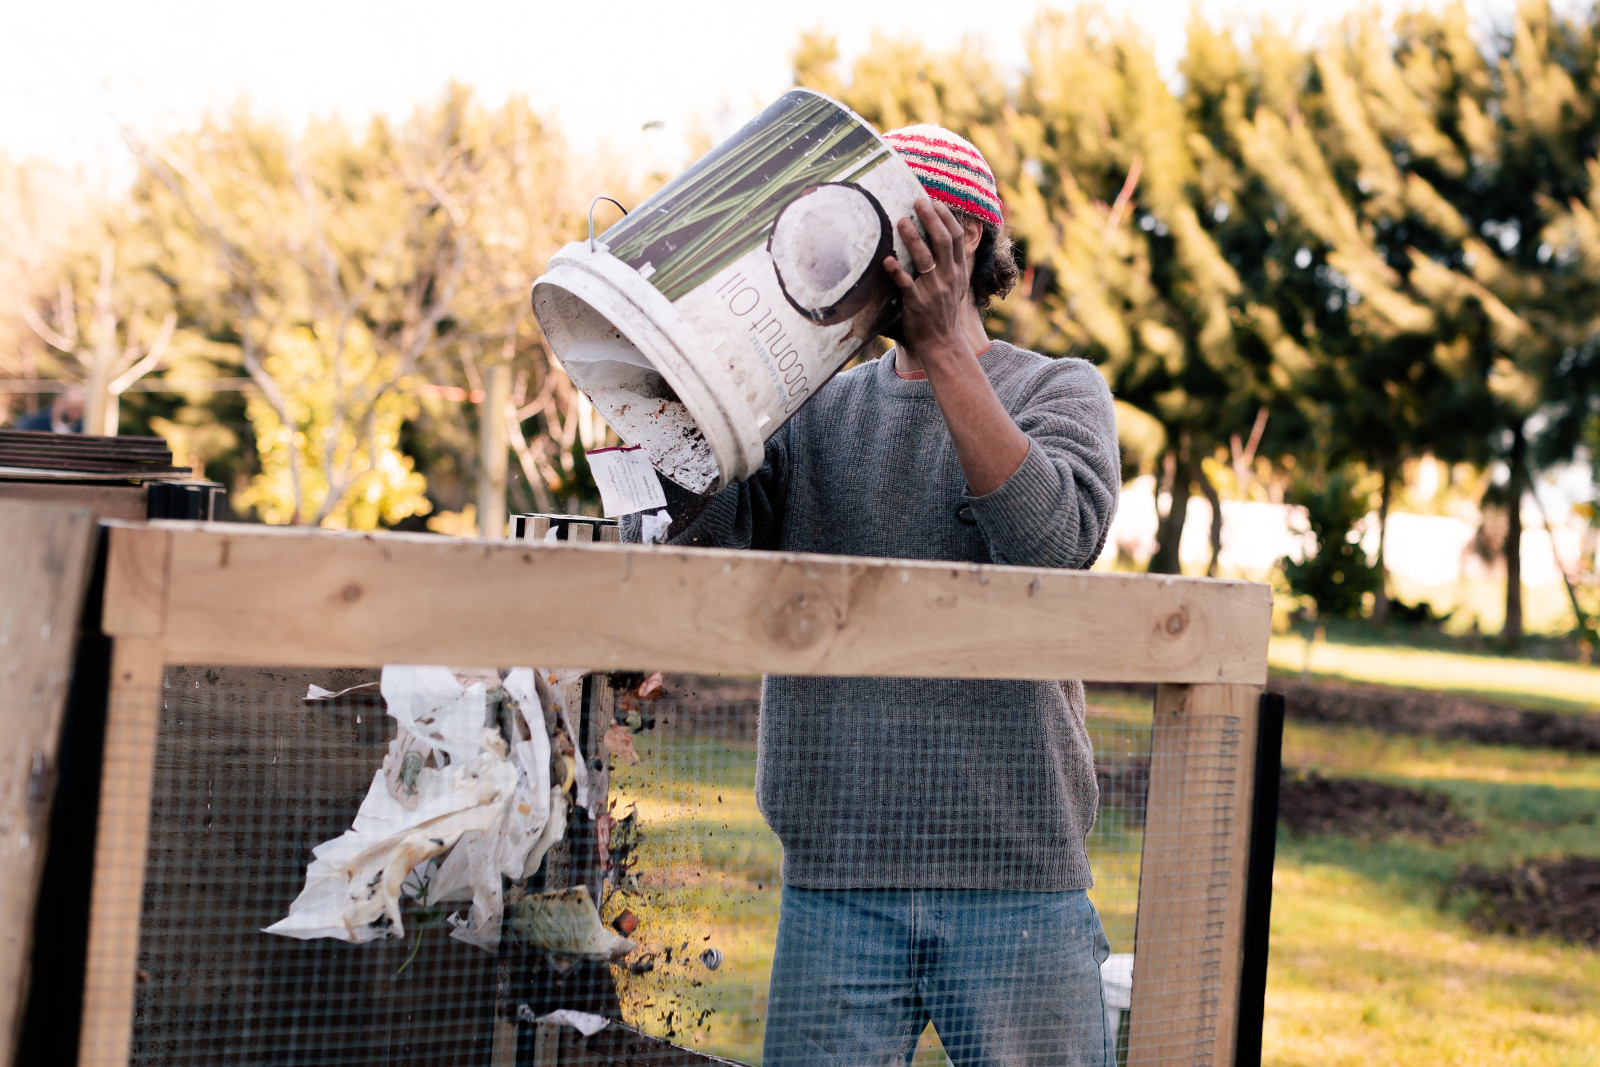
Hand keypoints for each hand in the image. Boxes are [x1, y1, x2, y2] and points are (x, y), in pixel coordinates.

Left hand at [883, 199, 977, 368]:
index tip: (934, 202)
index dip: (946, 217)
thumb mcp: (958, 284)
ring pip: (925, 258)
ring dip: (913, 238)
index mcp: (958, 270)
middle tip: (918, 201)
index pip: (956, 237)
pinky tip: (886, 260)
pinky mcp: (917, 302)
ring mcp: (933, 289)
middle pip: (942, 241)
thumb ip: (954, 262)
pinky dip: (896, 271)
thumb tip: (949, 238)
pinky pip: (905, 284)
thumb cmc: (945, 310)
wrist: (942, 342)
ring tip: (901, 220)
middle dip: (931, 218)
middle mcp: (948, 276)